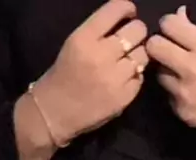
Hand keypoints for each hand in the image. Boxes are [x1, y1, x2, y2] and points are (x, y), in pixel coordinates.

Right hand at [32, 0, 148, 145]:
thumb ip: (99, 31)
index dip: (127, 9)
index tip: (128, 14)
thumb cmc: (62, 75)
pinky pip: (140, 78)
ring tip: (125, 63)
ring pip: (142, 55)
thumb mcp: (74, 44)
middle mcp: (101, 56)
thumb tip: (127, 21)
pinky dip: (134, 78)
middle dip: (136, 33)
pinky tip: (121, 81)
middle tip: (129, 41)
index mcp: (84, 38)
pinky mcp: (123, 98)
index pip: (117, 9)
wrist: (53, 113)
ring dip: (136, 57)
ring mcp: (114, 79)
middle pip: (137, 31)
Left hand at [146, 7, 195, 145]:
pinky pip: (169, 97)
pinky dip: (177, 93)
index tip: (172, 30)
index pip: (169, 25)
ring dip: (168, 71)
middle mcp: (190, 68)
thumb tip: (179, 17)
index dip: (168, 25)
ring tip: (184, 76)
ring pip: (160, 74)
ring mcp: (183, 93)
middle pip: (154, 48)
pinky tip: (193, 95)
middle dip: (158, 45)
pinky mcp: (181, 112)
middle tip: (167, 50)